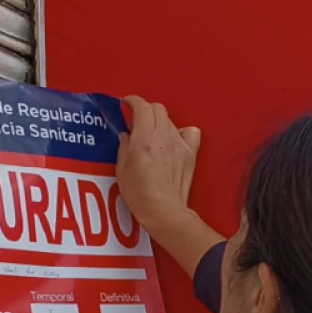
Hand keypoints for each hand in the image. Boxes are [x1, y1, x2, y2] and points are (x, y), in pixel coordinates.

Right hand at [117, 96, 222, 276]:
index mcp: (144, 139)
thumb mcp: (122, 169)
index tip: (127, 103)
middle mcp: (163, 137)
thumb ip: (124, 147)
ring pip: (170, 120)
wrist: (164, 211)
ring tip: (151, 133)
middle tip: (136, 119)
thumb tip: (127, 135)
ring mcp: (179, 144)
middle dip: (145, 109)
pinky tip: (173, 140)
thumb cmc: (140, 195)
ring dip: (159, 121)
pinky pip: (190, 132)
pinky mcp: (189, 154)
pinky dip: (181, 131)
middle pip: (157, 109)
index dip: (133, 101)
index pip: (142, 107)